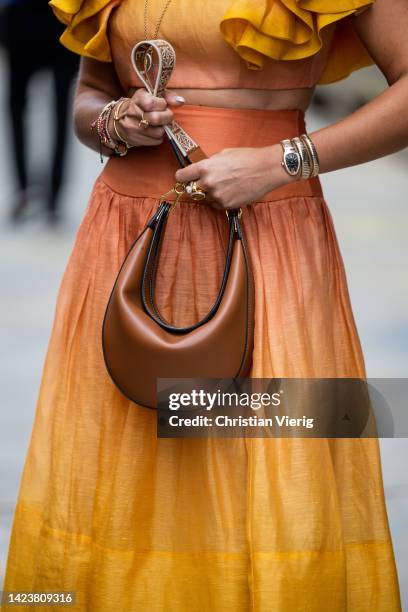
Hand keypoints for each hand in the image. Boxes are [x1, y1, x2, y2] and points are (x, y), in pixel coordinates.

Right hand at [110, 89, 184, 146]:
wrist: (121, 120)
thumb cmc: (142, 105)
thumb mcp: (153, 95)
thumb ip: (167, 96)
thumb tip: (181, 101)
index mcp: (137, 99)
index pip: (152, 103)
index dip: (162, 105)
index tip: (163, 104)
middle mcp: (132, 113)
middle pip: (156, 119)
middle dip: (167, 117)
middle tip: (166, 116)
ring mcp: (133, 128)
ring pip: (158, 132)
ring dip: (163, 128)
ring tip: (160, 124)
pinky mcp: (136, 140)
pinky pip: (156, 141)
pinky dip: (159, 136)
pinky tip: (155, 131)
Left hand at [175, 145, 295, 210]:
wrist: (266, 169)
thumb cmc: (247, 158)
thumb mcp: (223, 154)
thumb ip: (209, 164)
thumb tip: (201, 171)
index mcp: (205, 168)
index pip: (181, 176)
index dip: (182, 177)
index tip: (183, 177)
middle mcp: (208, 183)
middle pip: (190, 190)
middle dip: (195, 186)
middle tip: (204, 183)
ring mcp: (217, 196)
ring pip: (203, 199)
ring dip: (208, 194)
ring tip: (222, 186)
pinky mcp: (226, 205)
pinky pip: (215, 205)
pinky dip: (219, 200)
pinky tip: (229, 192)